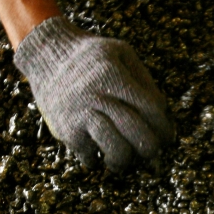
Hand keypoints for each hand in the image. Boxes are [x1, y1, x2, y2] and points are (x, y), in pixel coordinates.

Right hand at [14, 17, 174, 170]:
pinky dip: (98, 159)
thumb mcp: (121, 52)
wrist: (46, 55)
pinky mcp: (66, 131)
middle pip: (137, 135)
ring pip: (116, 151)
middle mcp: (99, 98)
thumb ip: (143, 79)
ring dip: (125, 161)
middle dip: (150, 148)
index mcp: (115, 77)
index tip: (167, 137)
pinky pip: (90, 157)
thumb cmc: (90, 56)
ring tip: (124, 159)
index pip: (151, 110)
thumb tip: (161, 110)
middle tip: (150, 152)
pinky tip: (99, 152)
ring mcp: (81, 116)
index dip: (164, 128)